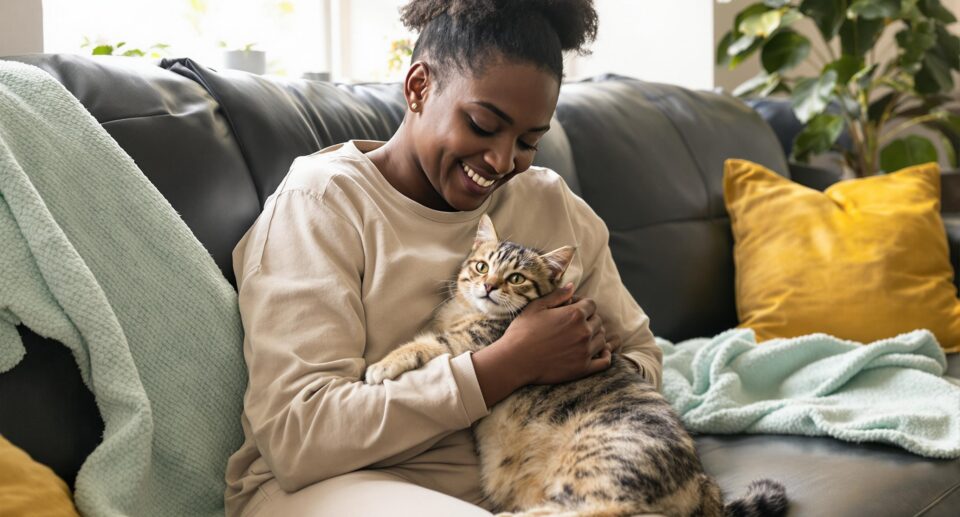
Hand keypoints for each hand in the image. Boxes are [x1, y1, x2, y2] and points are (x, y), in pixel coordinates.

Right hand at [498, 283, 612, 385]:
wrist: (514, 361)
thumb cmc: (522, 332)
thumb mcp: (536, 307)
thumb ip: (557, 295)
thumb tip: (572, 286)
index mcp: (574, 314)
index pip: (591, 305)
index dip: (582, 305)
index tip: (572, 309)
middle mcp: (584, 332)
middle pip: (598, 321)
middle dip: (589, 320)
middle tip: (574, 324)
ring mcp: (585, 351)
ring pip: (602, 339)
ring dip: (595, 336)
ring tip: (581, 337)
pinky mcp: (583, 368)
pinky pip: (604, 361)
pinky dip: (605, 355)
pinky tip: (600, 352)